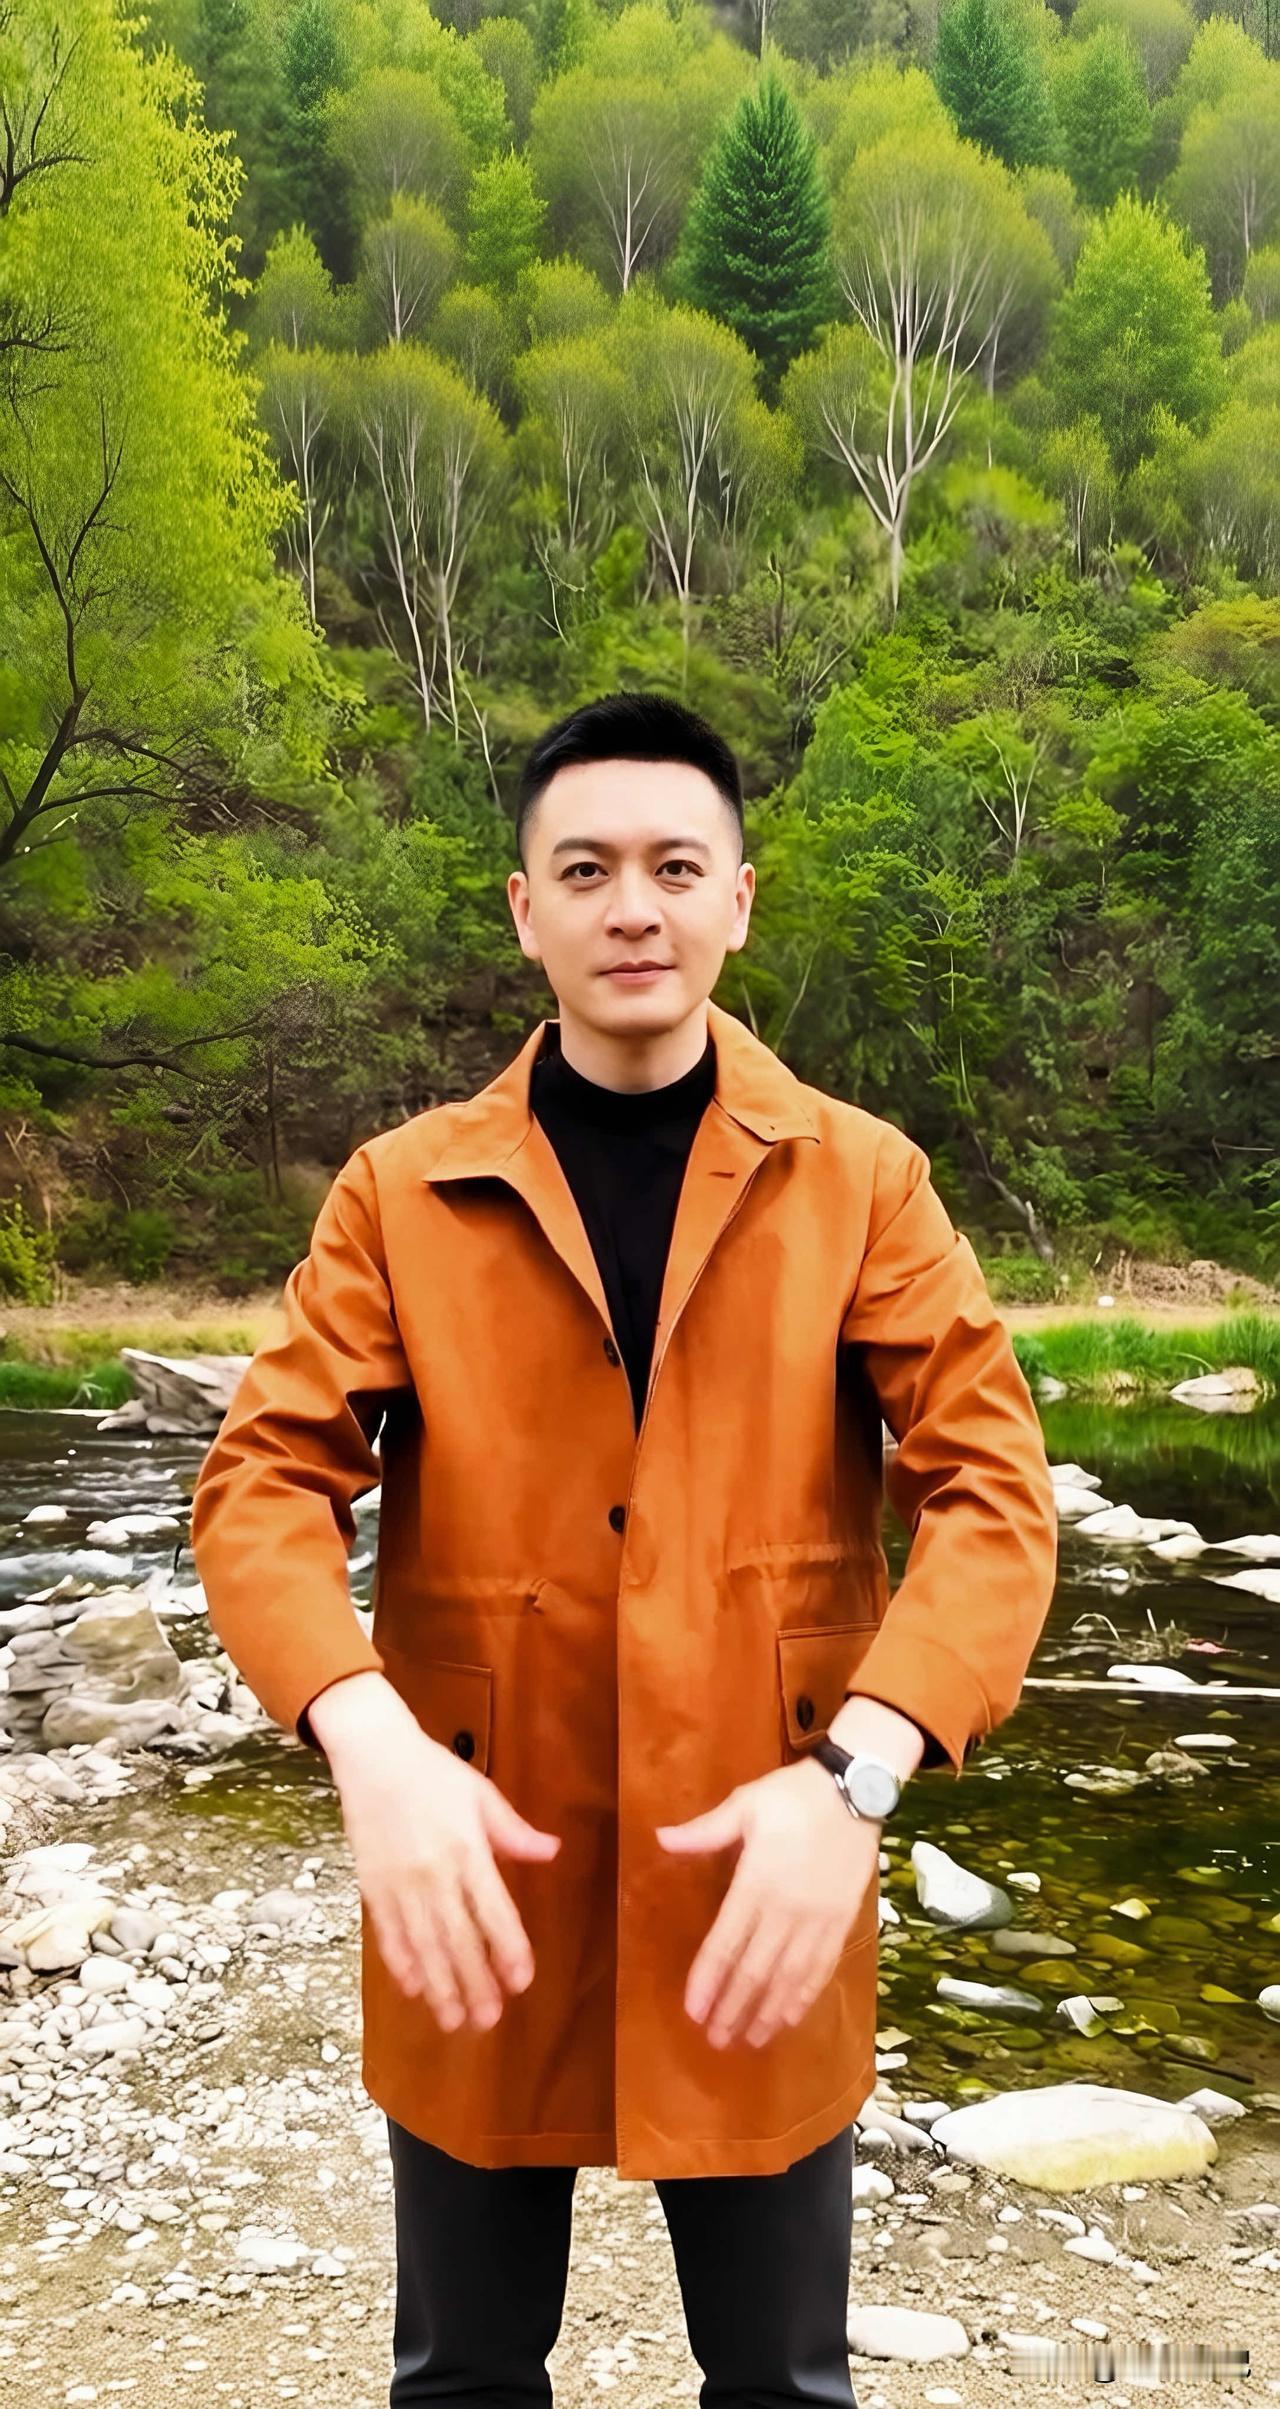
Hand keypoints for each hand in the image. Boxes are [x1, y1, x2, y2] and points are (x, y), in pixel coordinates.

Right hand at [320, 1679, 561, 2033]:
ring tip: (453, 2021)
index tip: (522, 1982)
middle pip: (458, 1939)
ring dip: (440, 1986)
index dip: (509, 1950)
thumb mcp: (481, 1793)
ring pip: (423, 1945)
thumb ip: (513, 1831)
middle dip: (474, 1984)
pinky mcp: (372, 1886)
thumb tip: (551, 1852)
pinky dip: (400, 1962)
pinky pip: (388, 1932)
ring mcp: (399, 1883)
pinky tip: (413, 1988)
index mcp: (467, 1850)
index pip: (494, 1911)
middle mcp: (434, 1873)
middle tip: (488, 2021)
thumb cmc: (433, 1771)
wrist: (372, 1756)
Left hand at [655, 1757, 877, 2049]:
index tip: (693, 2011)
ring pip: (789, 1978)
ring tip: (750, 2041)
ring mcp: (817, 1920)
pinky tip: (790, 2017)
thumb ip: (704, 1831)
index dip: (708, 1980)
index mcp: (756, 1883)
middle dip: (734, 2008)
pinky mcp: (842, 1921)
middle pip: (755, 1971)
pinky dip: (804, 1996)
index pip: (725, 1943)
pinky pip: (821, 1968)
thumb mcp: (745, 1804)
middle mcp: (786, 1910)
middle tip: (715, 2040)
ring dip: (768, 2012)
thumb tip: (660, 1839)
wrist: (855, 1790)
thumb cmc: (793, 1796)